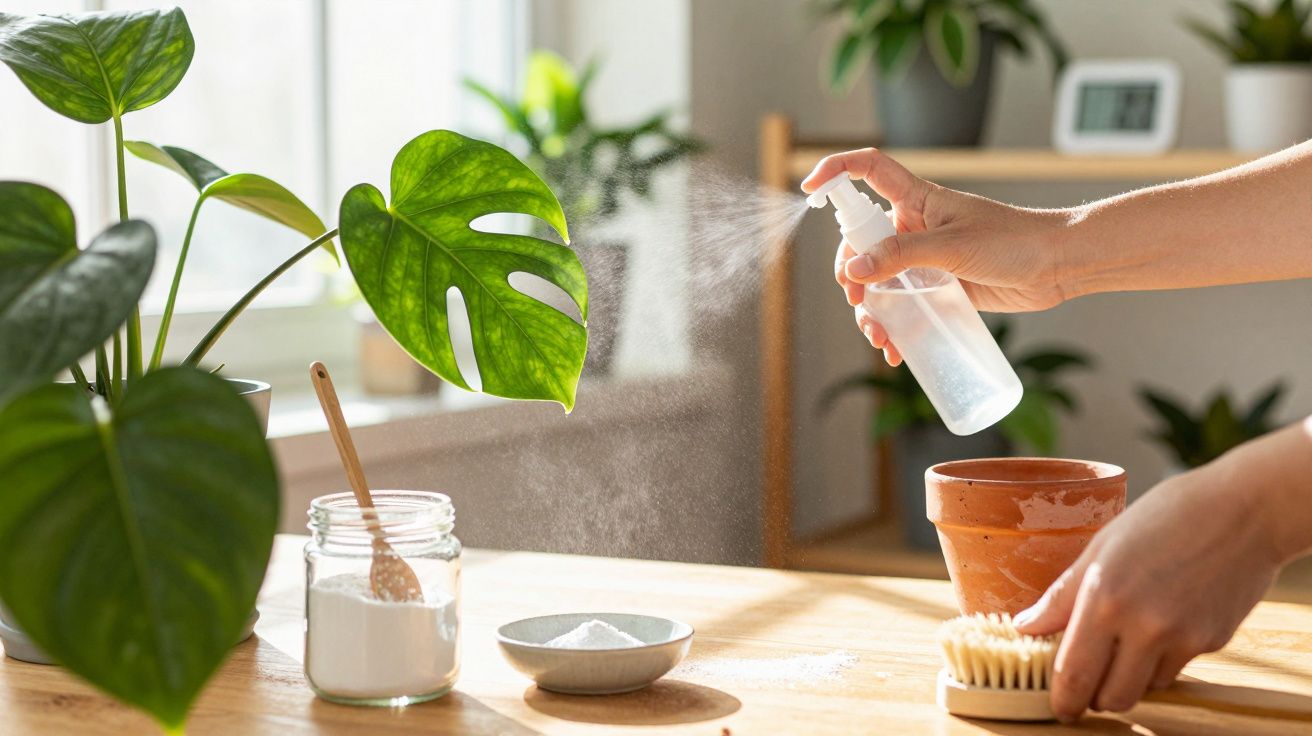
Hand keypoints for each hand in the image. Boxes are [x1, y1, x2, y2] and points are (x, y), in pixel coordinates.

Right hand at [802, 148, 1074, 360]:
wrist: (1058, 266)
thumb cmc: (1013, 241)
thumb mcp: (952, 247)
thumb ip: (901, 256)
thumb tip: (854, 272)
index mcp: (916, 199)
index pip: (867, 170)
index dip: (836, 171)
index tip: (809, 187)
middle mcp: (914, 226)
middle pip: (861, 242)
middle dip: (851, 275)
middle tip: (857, 301)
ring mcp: (925, 259)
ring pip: (879, 282)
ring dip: (871, 311)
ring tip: (879, 337)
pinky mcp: (939, 288)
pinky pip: (905, 307)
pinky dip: (895, 328)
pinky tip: (896, 351)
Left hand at [1012, 451, 1286, 720]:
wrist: (1245, 510)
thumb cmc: (1165, 516)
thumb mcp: (1102, 545)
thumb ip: (1062, 595)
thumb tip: (1024, 626)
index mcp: (1105, 598)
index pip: (1073, 673)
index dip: (1063, 699)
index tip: (1058, 705)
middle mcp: (1143, 626)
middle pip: (1111, 698)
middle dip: (1094, 698)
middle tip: (1087, 683)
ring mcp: (1182, 638)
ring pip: (1144, 687)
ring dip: (1129, 677)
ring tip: (1127, 641)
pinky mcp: (1212, 642)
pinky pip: (1176, 668)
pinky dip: (1162, 659)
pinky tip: (1165, 620)